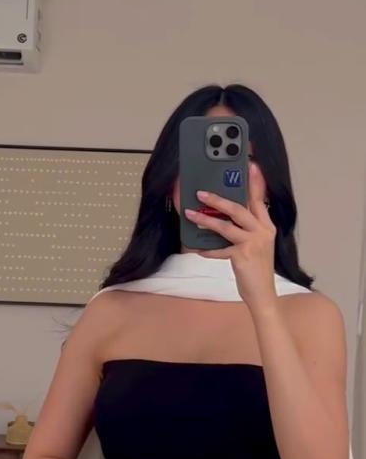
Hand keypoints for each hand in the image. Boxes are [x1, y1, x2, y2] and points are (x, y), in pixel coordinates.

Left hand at [184, 162, 277, 309]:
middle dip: (218, 199)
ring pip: (226, 226)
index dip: (255, 182)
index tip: (250, 165)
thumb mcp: (256, 245)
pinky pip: (220, 249)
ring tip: (191, 214)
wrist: (262, 293)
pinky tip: (197, 249)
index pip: (259, 199)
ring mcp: (253, 243)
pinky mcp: (242, 256)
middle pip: (238, 208)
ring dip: (206, 220)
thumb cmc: (256, 268)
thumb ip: (246, 229)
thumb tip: (225, 217)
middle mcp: (262, 231)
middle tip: (201, 192)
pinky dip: (208, 250)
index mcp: (266, 226)